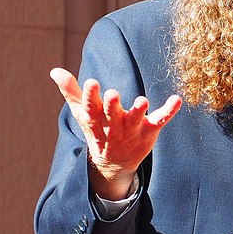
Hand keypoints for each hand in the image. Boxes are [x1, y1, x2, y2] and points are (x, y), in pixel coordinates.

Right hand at [50, 68, 181, 199]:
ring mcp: (132, 128)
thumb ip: (71, 91)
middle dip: (111, 104)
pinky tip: (177, 100)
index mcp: (96, 118)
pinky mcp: (149, 130)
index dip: (90, 95)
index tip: (91, 82)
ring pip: (135, 119)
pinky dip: (169, 111)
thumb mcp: (82, 112)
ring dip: (138, 110)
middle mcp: (113, 124)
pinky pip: (160, 120)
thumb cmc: (97, 129)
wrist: (114, 162)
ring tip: (142, 100)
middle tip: (112, 93)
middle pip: (111, 113)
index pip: (90, 106)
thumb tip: (54, 71)